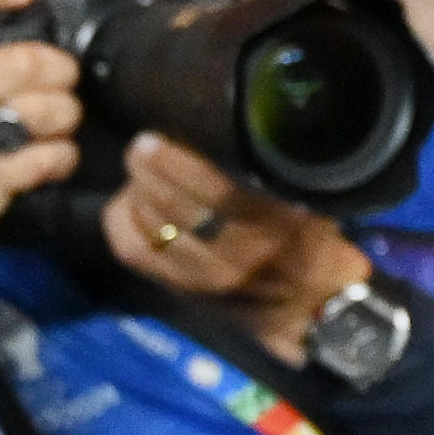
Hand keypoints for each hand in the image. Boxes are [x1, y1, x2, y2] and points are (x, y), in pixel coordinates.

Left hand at [103, 132, 374, 368]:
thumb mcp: (311, 201)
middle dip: (149, 170)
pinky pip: (131, 248)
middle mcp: (237, 259)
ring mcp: (203, 279)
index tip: (159, 139)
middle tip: (144, 146)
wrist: (309, 306)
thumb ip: (275, 172)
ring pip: (149, 224)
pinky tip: (131, 199)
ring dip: (138, 190)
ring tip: (142, 169)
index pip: (217, 194)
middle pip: (174, 207)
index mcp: (277, 228)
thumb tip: (231, 128)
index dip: (177, 164)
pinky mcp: (178, 289)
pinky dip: (122, 218)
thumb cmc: (311, 241)